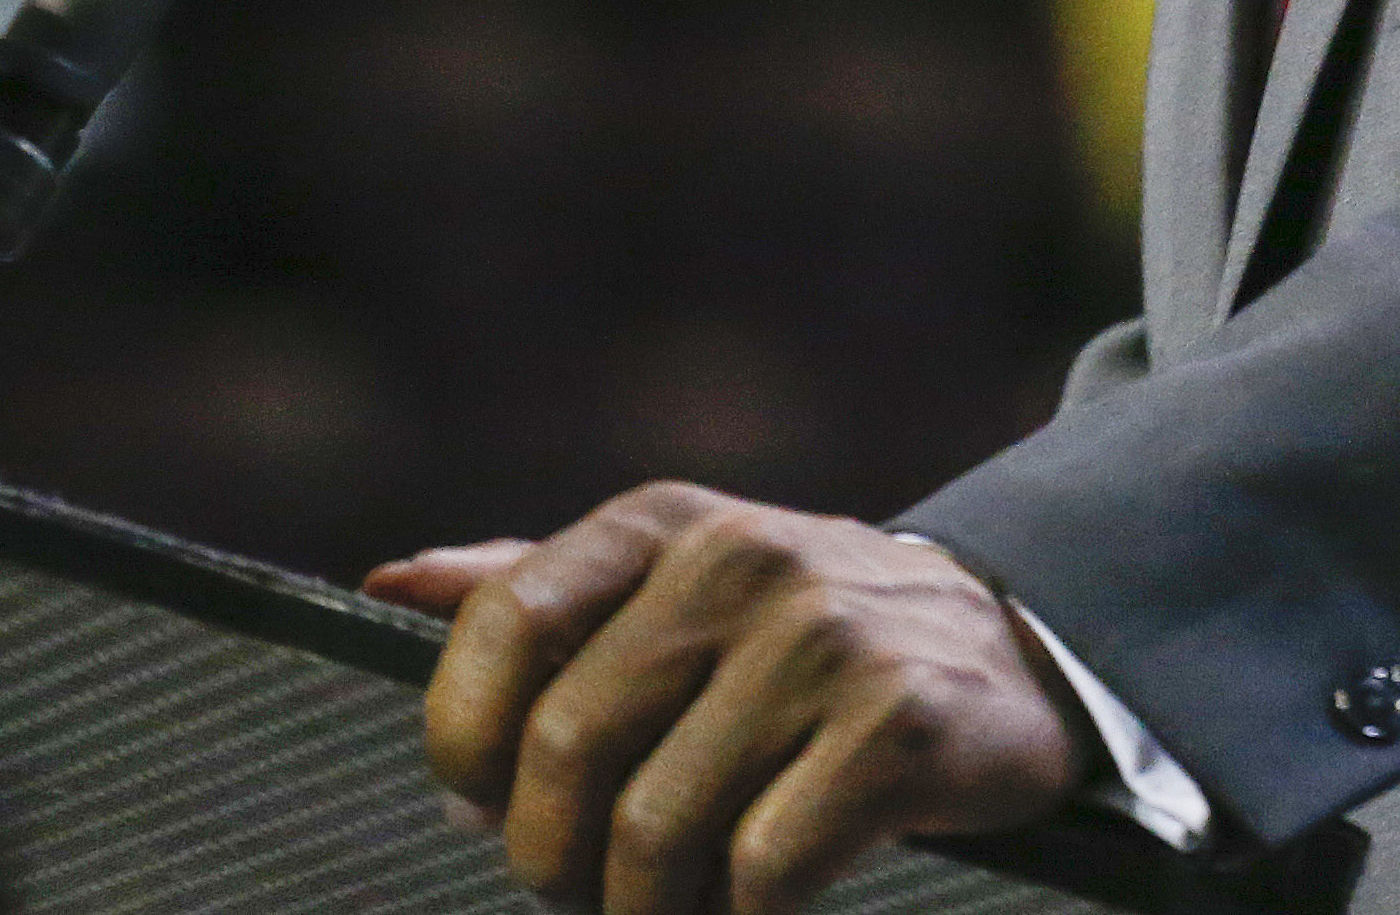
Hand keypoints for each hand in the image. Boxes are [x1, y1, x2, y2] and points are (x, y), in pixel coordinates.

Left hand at [363, 484, 1083, 914]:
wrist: (1010, 655)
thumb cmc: (808, 645)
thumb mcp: (678, 587)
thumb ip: (540, 590)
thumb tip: (390, 585)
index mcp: (670, 523)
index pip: (502, 623)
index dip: (466, 744)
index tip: (491, 805)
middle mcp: (742, 559)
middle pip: (567, 753)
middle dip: (558, 862)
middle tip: (593, 889)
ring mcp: (824, 636)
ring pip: (655, 831)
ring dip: (654, 905)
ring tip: (683, 901)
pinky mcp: (895, 722)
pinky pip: (760, 872)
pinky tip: (769, 898)